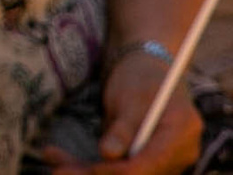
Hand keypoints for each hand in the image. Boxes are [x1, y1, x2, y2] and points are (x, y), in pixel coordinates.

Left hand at [38, 50, 196, 174]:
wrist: (146, 69)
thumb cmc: (140, 76)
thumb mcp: (130, 96)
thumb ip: (122, 127)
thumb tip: (108, 155)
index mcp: (181, 134)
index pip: (150, 164)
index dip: (118, 171)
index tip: (88, 169)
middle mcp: (179, 154)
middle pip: (136, 174)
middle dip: (94, 173)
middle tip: (57, 169)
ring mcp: (164, 161)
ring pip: (123, 174)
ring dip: (85, 170)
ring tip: (51, 157)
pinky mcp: (144, 162)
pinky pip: (117, 169)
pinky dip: (89, 165)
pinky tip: (59, 158)